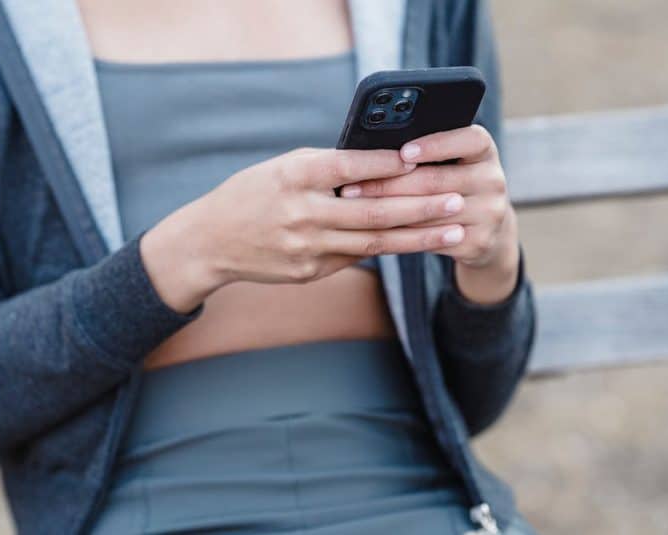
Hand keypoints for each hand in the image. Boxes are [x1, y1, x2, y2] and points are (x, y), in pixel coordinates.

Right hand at [141, 147, 470, 311]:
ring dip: (418, 236)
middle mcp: (302, 212)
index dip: (390, 164)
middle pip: (373, 211)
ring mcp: (306, 247)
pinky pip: (354, 258)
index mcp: (295, 176)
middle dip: (421, 207)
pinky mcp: (308, 272)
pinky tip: (417, 243)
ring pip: (373, 242)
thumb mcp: (282, 168)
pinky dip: (388, 250)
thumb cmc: (250, 194)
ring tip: (454, 228)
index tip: (425, 158)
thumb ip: (327, 167)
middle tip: (457, 200)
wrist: (210, 242)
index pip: (351, 167)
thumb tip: (381, 162)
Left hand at [338, 125, 520, 303]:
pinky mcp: (479, 243)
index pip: (469, 139)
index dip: (436, 144)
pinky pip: (432, 239)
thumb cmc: (451, 182)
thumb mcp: (449, 161)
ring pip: (429, 213)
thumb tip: (370, 147)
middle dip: (389, 183)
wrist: (487, 227)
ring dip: (388, 212)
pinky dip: (401, 235)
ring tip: (354, 209)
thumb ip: (422, 151)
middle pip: (437, 180)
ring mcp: (489, 213)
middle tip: (351, 187)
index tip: (403, 151)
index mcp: (484, 150)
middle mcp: (493, 179)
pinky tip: (375, 231)